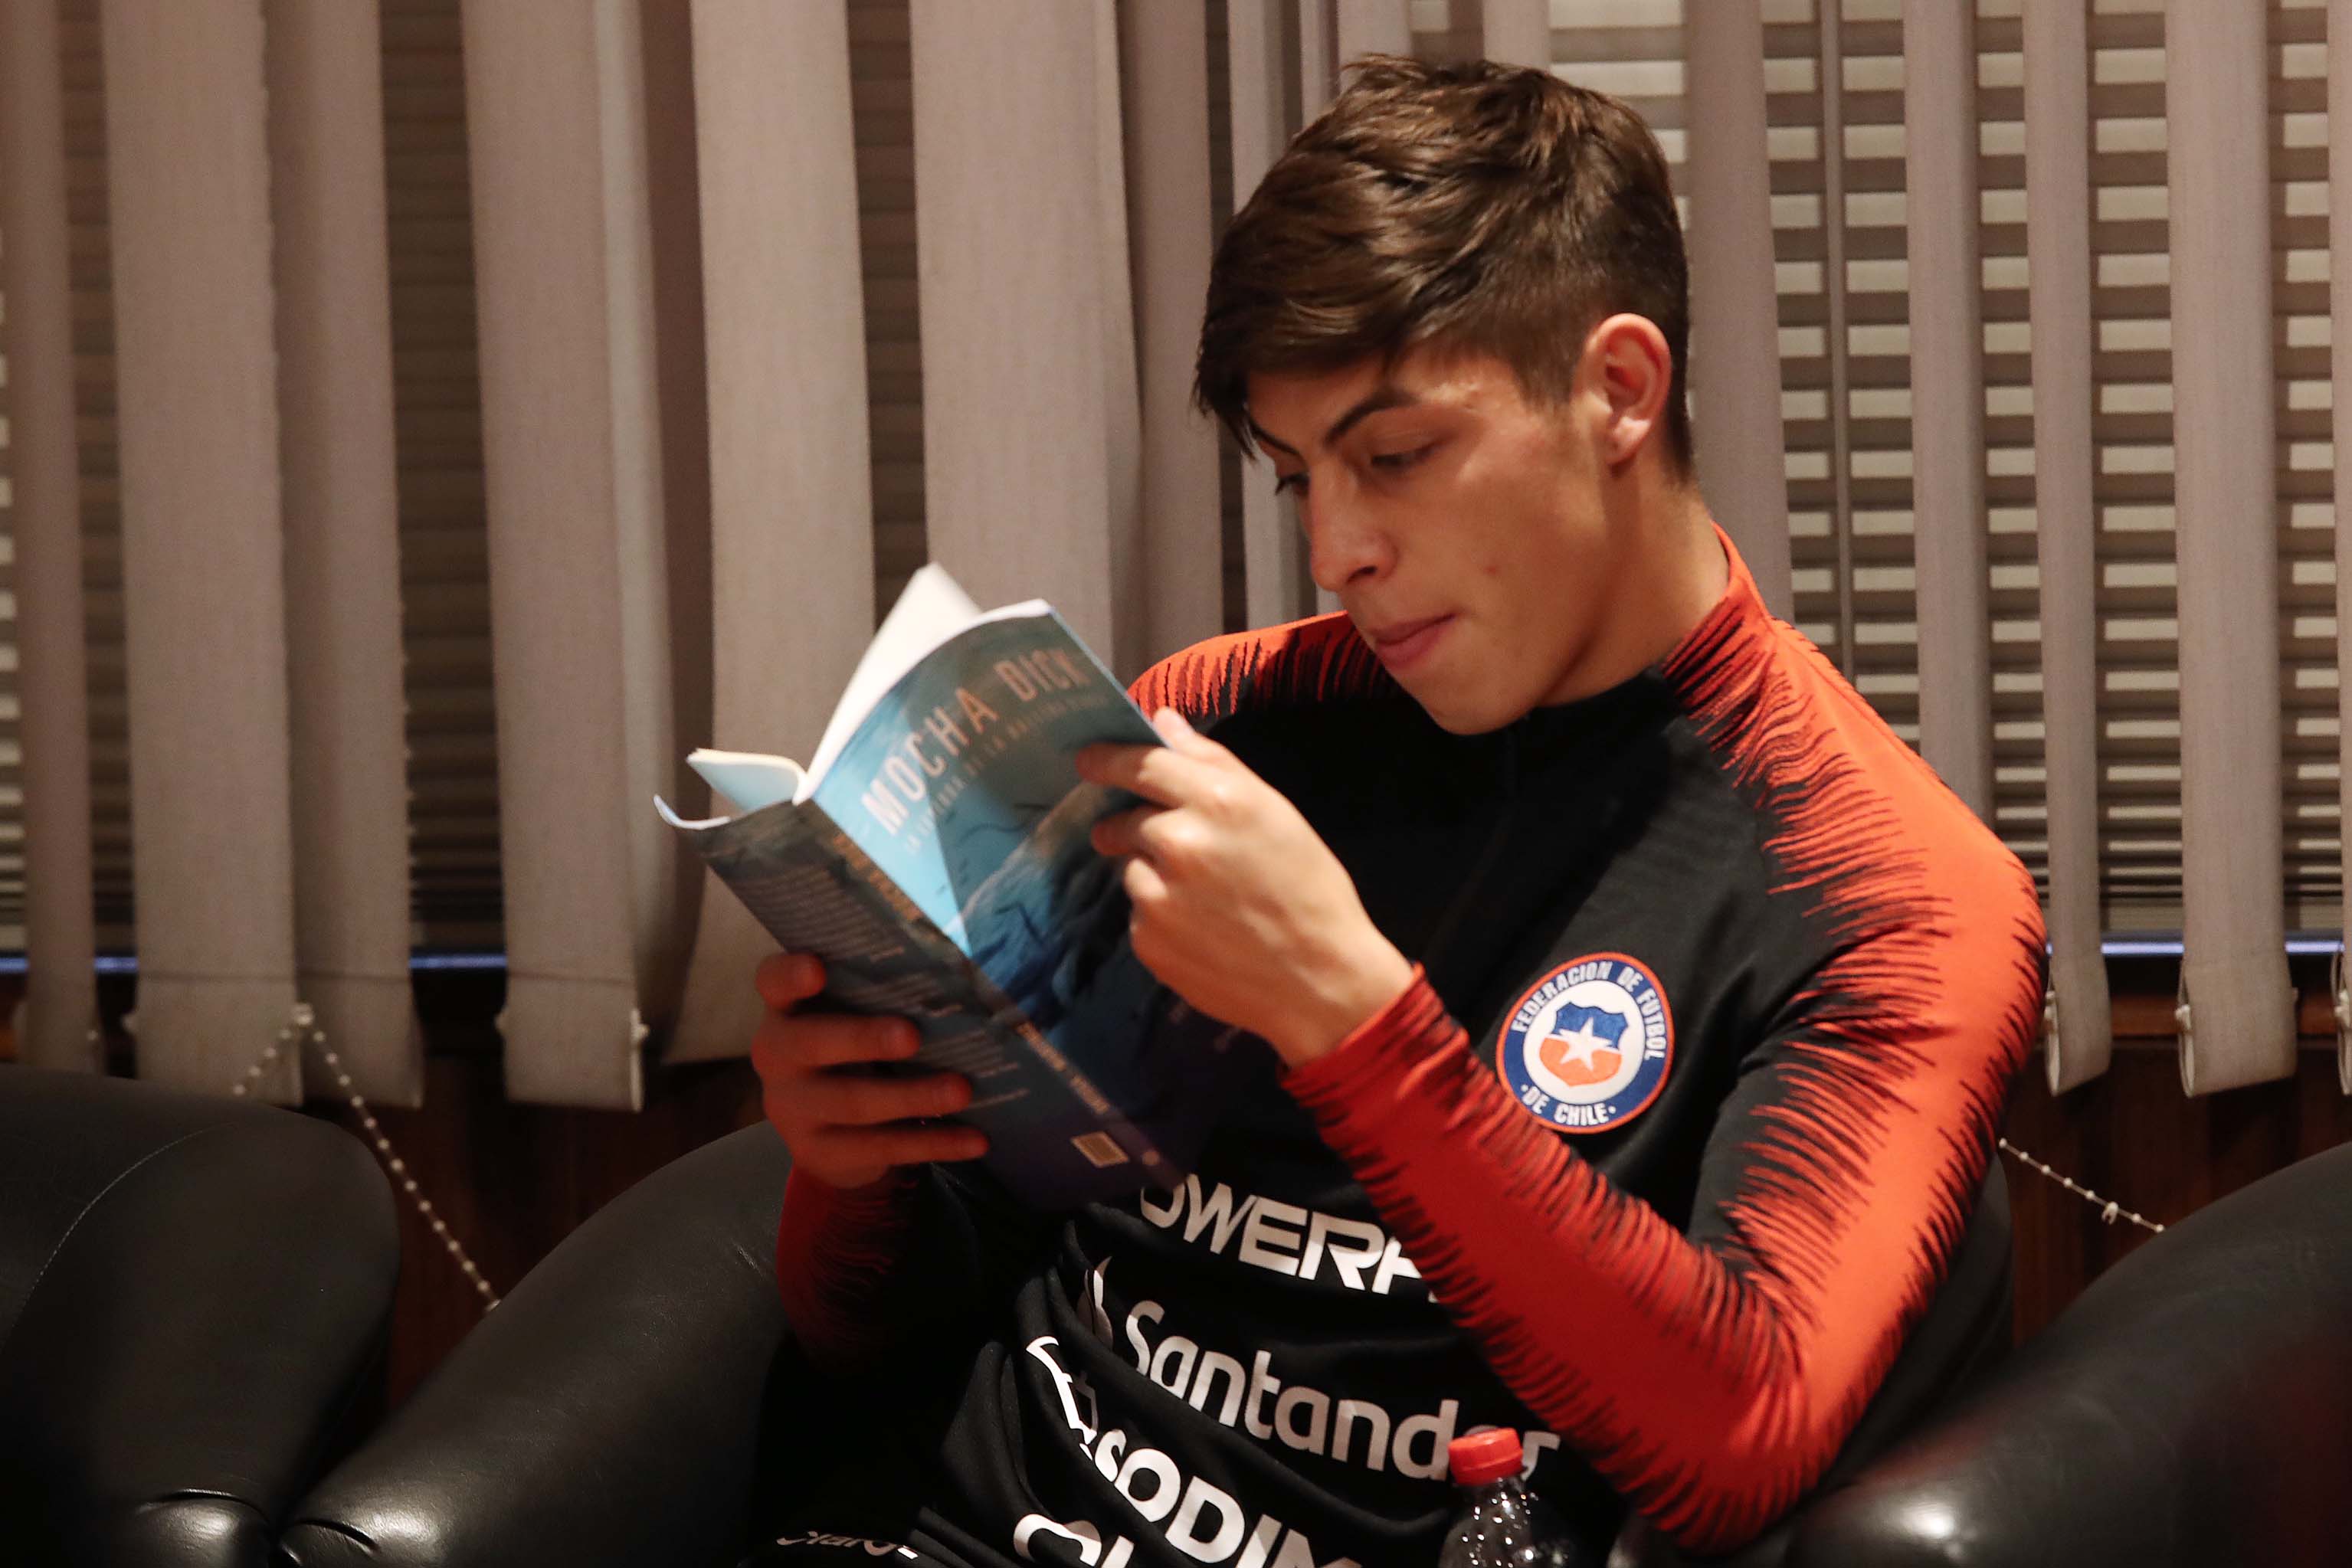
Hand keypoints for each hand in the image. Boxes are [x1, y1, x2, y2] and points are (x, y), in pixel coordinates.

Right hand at [749, 953, 988, 1189]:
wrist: (830, 1134)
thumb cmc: (853, 1051)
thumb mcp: (854, 1020)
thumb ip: (880, 998)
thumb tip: (959, 985)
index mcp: (787, 1010)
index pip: (773, 982)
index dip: (789, 975)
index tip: (816, 967)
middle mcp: (778, 1057)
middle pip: (813, 1043)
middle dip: (863, 1038)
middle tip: (911, 1035)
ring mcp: (794, 1110)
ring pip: (854, 1103)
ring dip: (913, 1096)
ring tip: (961, 1089)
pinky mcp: (820, 1154)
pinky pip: (883, 1148)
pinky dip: (935, 1143)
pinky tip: (976, 1140)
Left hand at [1077, 708, 1414, 1067]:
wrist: (1319, 981)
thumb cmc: (1308, 888)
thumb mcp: (1274, 812)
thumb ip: (1212, 761)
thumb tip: (1162, 719)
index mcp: (1216, 801)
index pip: (1138, 764)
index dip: (1106, 759)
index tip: (1088, 759)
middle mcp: (1177, 843)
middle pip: (1124, 820)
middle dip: (1134, 826)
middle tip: (1170, 845)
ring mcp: (1156, 896)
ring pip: (1131, 868)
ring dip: (1153, 874)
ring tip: (1205, 897)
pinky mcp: (1147, 941)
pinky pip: (1138, 914)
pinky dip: (1160, 916)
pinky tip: (1202, 929)